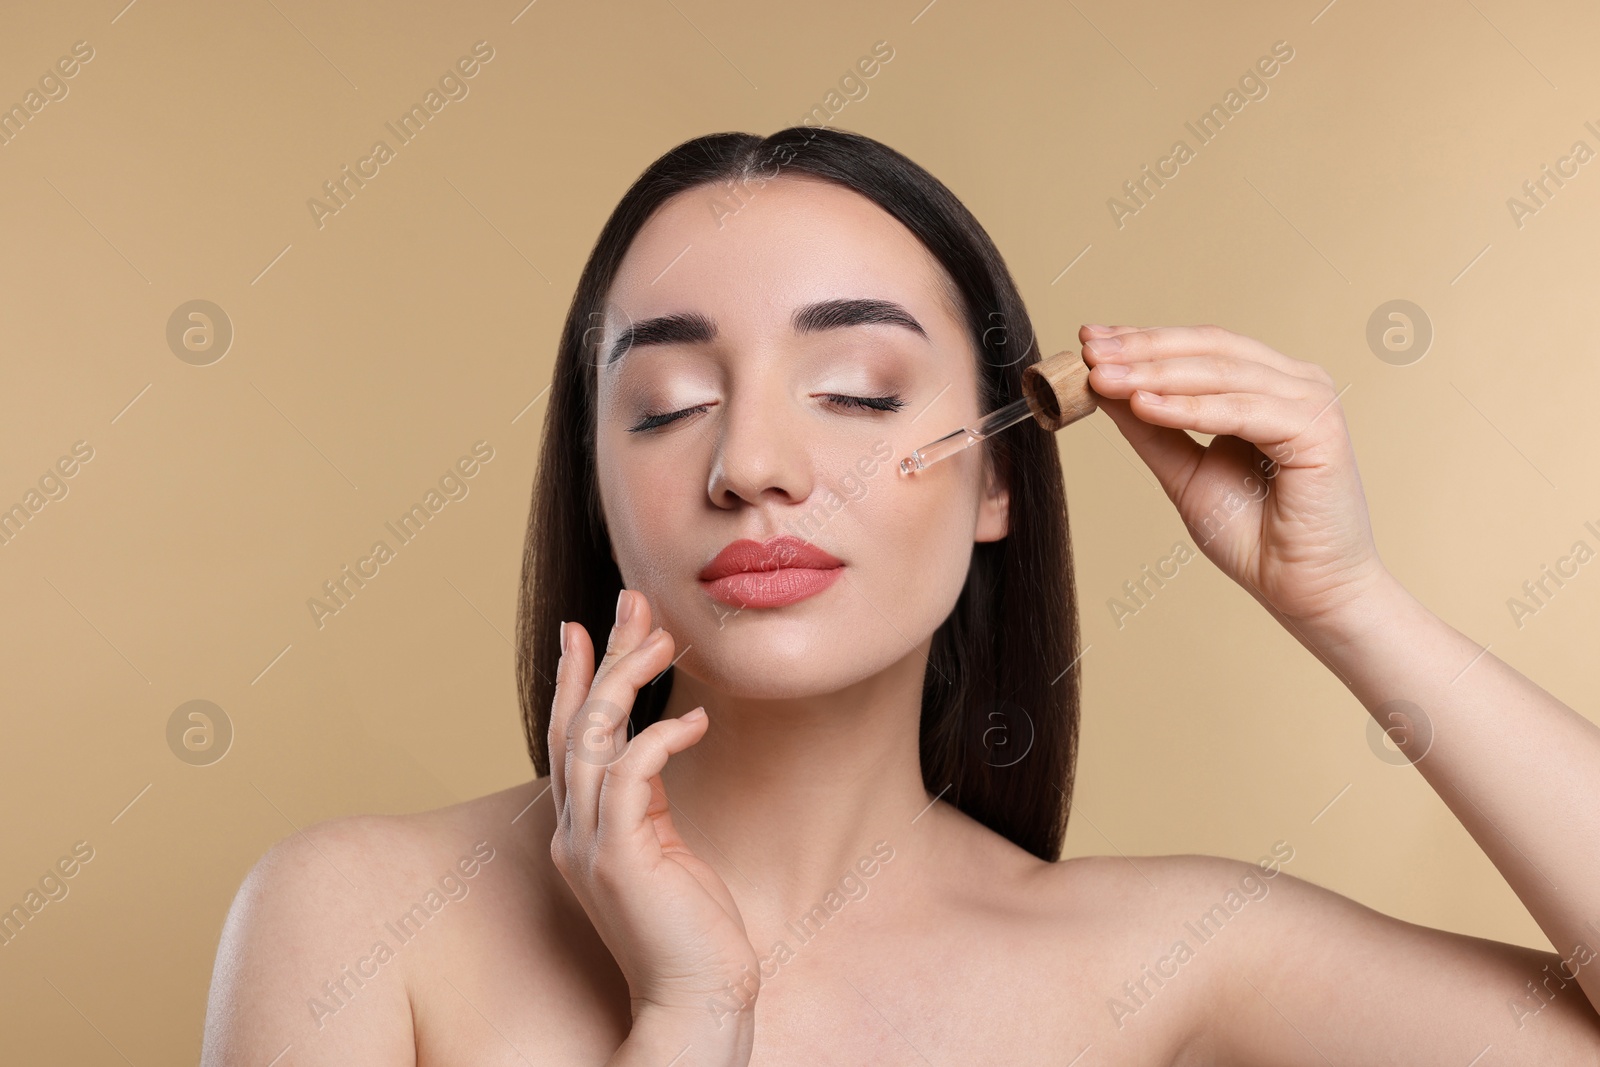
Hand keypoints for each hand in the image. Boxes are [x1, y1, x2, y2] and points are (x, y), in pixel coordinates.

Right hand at [549, 590, 760, 1028]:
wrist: (695, 1000)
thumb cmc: (690, 928)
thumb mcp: (665, 846)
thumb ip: (649, 799)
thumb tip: (658, 739)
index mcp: (581, 830)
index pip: (569, 737)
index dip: (576, 678)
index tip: (588, 626)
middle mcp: (573, 832)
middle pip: (575, 724)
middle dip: (602, 656)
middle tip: (634, 603)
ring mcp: (590, 846)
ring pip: (593, 737)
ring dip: (627, 679)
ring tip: (665, 639)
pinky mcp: (622, 858)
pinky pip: (631, 774)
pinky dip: (661, 737)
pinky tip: (696, 720)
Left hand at [1078, 323, 1392, 633]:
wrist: (1304, 591)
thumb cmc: (1254, 537)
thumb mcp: (1184, 473)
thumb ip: (1150, 429)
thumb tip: (1102, 387)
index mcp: (1269, 385)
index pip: (1198, 348)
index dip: (1142, 340)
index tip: (1088, 340)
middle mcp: (1295, 384)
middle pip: (1209, 349)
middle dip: (1142, 349)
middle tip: (1088, 351)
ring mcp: (1312, 401)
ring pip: (1221, 373)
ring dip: (1155, 374)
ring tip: (1103, 377)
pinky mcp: (1319, 429)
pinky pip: (1241, 411)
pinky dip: (1188, 408)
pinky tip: (1143, 406)